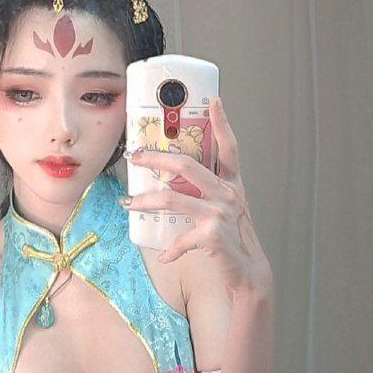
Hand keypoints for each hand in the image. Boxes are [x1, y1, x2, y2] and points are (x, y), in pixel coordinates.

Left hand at [121, 96, 272, 294]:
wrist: (246, 270)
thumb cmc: (231, 237)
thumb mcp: (223, 208)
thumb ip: (205, 192)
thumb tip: (171, 180)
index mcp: (231, 183)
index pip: (229, 147)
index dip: (223, 123)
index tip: (215, 101)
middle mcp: (227, 193)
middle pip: (186, 165)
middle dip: (156, 158)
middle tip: (135, 155)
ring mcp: (220, 213)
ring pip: (172, 198)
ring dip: (145, 200)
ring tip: (127, 202)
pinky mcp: (212, 234)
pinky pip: (180, 238)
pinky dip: (170, 249)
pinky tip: (163, 254)